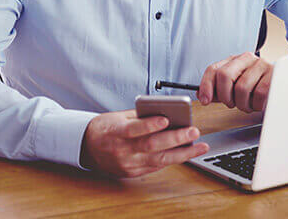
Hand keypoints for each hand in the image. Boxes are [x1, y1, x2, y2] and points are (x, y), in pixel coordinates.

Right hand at [79, 109, 208, 177]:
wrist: (87, 147)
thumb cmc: (105, 128)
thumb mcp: (118, 116)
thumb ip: (140, 116)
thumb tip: (166, 113)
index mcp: (116, 132)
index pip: (134, 129)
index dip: (150, 125)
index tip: (166, 119)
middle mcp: (122, 150)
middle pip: (151, 146)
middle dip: (175, 139)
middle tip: (193, 131)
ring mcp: (128, 164)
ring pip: (159, 160)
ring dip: (182, 153)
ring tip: (199, 146)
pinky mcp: (133, 173)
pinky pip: (156, 166)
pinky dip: (172, 159)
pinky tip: (185, 153)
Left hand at [197, 52, 272, 111]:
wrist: (281, 85)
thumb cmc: (256, 86)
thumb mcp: (235, 86)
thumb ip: (219, 90)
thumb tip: (202, 95)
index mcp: (234, 60)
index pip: (213, 69)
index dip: (206, 86)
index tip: (204, 100)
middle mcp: (246, 58)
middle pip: (225, 75)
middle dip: (225, 96)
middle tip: (231, 103)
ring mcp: (261, 65)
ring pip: (241, 88)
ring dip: (242, 103)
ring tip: (248, 104)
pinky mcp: (273, 75)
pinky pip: (258, 94)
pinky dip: (256, 104)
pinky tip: (258, 103)